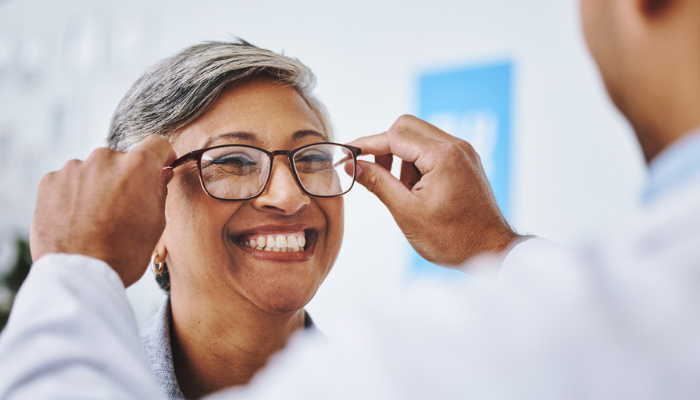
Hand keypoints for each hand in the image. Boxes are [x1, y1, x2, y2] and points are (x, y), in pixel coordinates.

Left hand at [30, 135, 176, 286]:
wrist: (80, 274)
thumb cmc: (124, 253)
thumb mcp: (156, 223)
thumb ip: (159, 191)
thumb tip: (160, 174)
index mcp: (137, 167)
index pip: (156, 144)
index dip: (161, 155)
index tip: (160, 166)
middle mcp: (104, 159)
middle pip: (121, 160)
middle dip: (125, 177)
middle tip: (124, 206)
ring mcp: (74, 169)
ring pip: (93, 170)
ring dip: (98, 185)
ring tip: (96, 217)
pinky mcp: (50, 181)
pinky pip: (69, 181)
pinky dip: (75, 194)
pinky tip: (78, 218)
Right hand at [348, 115, 519, 265]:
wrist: (491, 252)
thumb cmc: (452, 239)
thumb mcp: (406, 212)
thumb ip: (377, 182)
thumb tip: (352, 165)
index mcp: (442, 156)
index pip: (394, 136)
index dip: (366, 145)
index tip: (347, 155)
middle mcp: (456, 146)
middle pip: (406, 127)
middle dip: (385, 148)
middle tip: (373, 173)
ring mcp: (463, 153)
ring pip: (419, 138)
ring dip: (402, 158)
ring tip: (404, 193)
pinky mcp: (466, 162)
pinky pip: (433, 150)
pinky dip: (417, 164)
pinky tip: (416, 191)